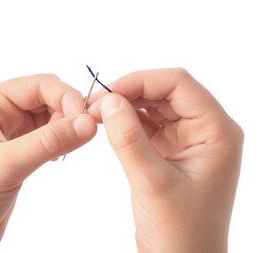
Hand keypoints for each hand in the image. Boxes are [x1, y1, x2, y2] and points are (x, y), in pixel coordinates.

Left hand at [0, 74, 96, 251]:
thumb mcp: (7, 165)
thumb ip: (49, 141)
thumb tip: (88, 123)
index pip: (39, 85)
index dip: (67, 97)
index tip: (86, 120)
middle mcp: (0, 113)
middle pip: (47, 97)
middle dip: (69, 110)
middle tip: (84, 133)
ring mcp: (10, 133)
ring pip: (50, 116)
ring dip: (66, 126)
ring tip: (67, 148)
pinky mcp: (19, 152)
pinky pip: (48, 136)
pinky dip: (61, 141)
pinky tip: (58, 156)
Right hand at [88, 68, 243, 251]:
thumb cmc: (180, 231)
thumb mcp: (152, 182)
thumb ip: (129, 138)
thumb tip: (109, 100)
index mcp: (216, 131)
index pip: (179, 84)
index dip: (141, 81)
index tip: (107, 93)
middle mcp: (206, 129)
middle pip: (165, 92)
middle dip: (129, 93)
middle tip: (95, 105)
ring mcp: (188, 139)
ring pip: (155, 106)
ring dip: (126, 106)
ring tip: (97, 114)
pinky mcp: (171, 150)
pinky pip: (148, 124)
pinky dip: (127, 121)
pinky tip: (109, 124)